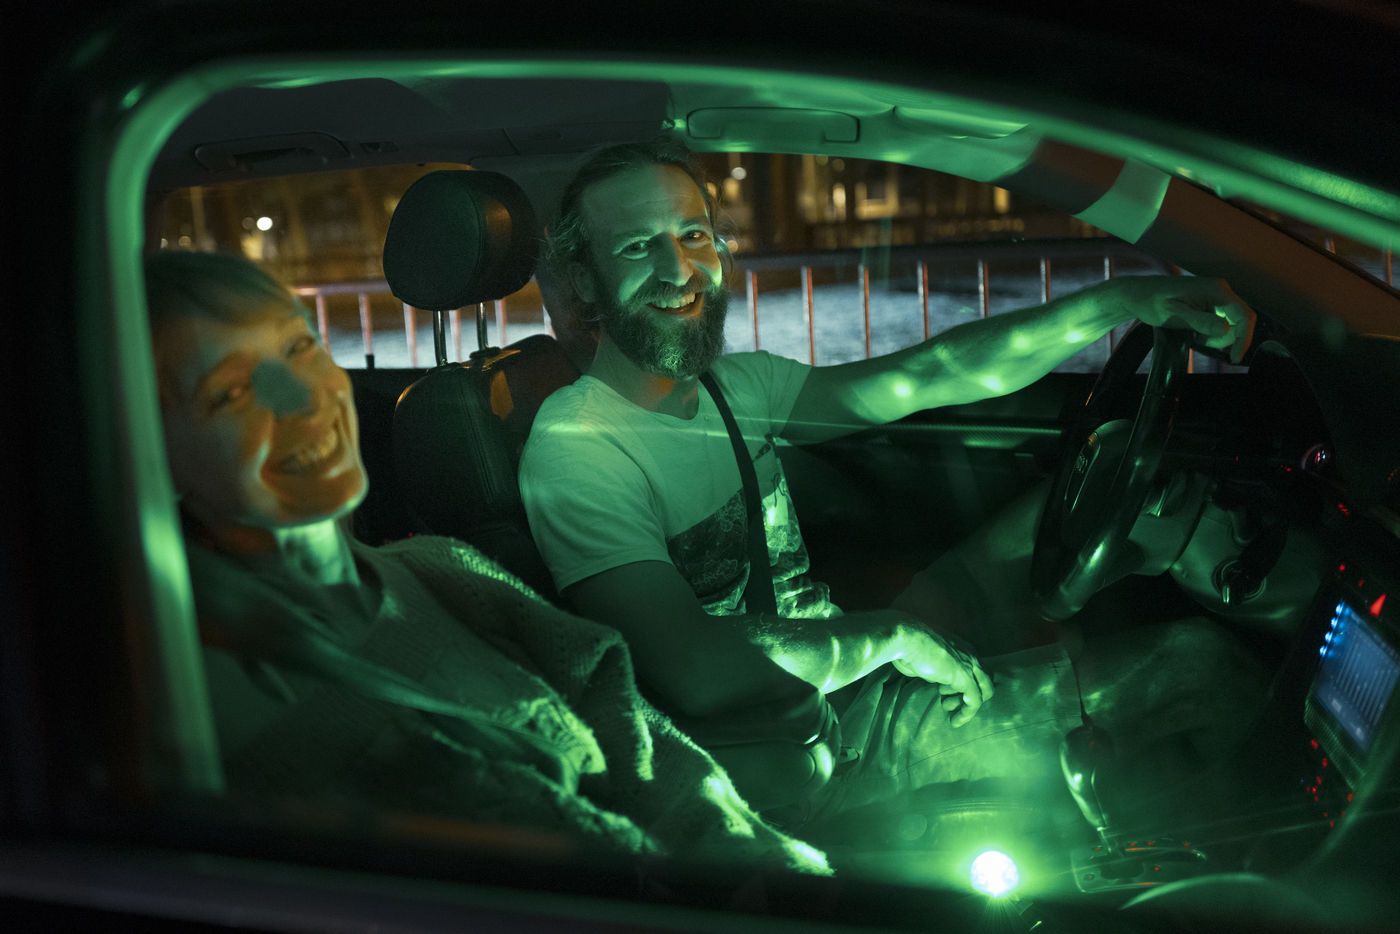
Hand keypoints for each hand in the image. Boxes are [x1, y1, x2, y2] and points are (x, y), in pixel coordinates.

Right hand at [891, 624, 993, 726]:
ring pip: (985, 692)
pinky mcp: (964, 677)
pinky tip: (954, 722)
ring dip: (966, 705)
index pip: (976, 672)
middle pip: (985, 682)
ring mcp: (970, 665)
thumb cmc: (908, 647)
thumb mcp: (925, 659)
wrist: (906, 639)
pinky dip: (966, 714)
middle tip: (948, 703)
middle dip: (969, 696)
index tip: (944, 695)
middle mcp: (970, 655)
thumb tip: (935, 678)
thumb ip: (935, 667)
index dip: (963, 686)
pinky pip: (974, 701)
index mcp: (962, 648)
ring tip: (947, 708)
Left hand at [1107, 276, 1255, 363]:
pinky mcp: (1208, 303)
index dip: (1243, 339)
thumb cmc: (1152, 302)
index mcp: (1216, 290)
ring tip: (1193, 336)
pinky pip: (1220, 321)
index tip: (1234, 358)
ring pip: (1230, 323)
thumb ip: (1199, 321)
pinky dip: (1211, 332)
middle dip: (1226, 338)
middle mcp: (1220, 290)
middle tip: (1201, 343)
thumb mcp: (1174, 314)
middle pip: (1240, 321)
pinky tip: (1194, 333)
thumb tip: (1225, 329)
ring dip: (1216, 336)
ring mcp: (1215, 296)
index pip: (1244, 316)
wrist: (1137, 295)